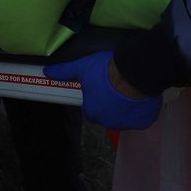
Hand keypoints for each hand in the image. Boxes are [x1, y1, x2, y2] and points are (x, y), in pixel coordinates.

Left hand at [44, 50, 159, 129]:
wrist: (134, 73)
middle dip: (110, 105)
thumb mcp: (82, 67)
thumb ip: (64, 72)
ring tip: (129, 90)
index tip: (100, 89)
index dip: (95, 100)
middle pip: (107, 115)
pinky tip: (140, 97)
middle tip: (116, 88)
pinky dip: (140, 110)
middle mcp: (108, 122)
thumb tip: (47, 73)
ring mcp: (127, 123)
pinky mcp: (143, 121)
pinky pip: (140, 117)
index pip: (90, 110)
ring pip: (124, 117)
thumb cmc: (105, 71)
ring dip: (125, 108)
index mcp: (92, 112)